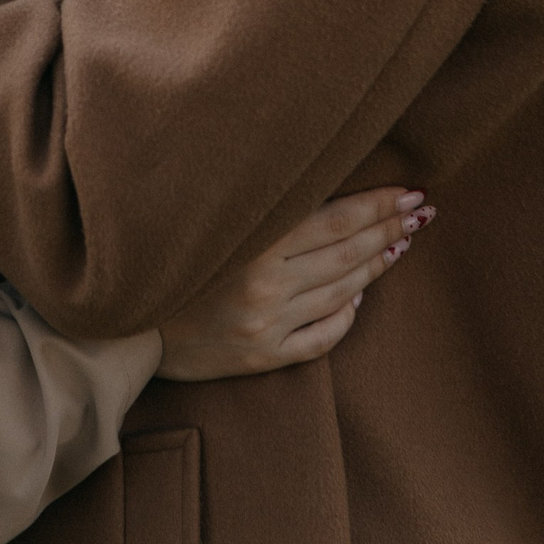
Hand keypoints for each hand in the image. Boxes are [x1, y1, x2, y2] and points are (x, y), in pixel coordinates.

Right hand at [154, 187, 432, 381]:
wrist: (120, 325)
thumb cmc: (164, 259)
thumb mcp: (207, 220)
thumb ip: (260, 204)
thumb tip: (321, 187)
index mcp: (249, 244)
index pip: (336, 219)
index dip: (380, 204)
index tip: (412, 191)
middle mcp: (262, 286)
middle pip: (348, 253)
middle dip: (391, 228)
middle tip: (423, 210)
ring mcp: (265, 325)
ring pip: (343, 291)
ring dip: (379, 265)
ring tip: (401, 243)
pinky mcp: (262, 357)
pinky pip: (323, 338)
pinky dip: (348, 314)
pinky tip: (359, 296)